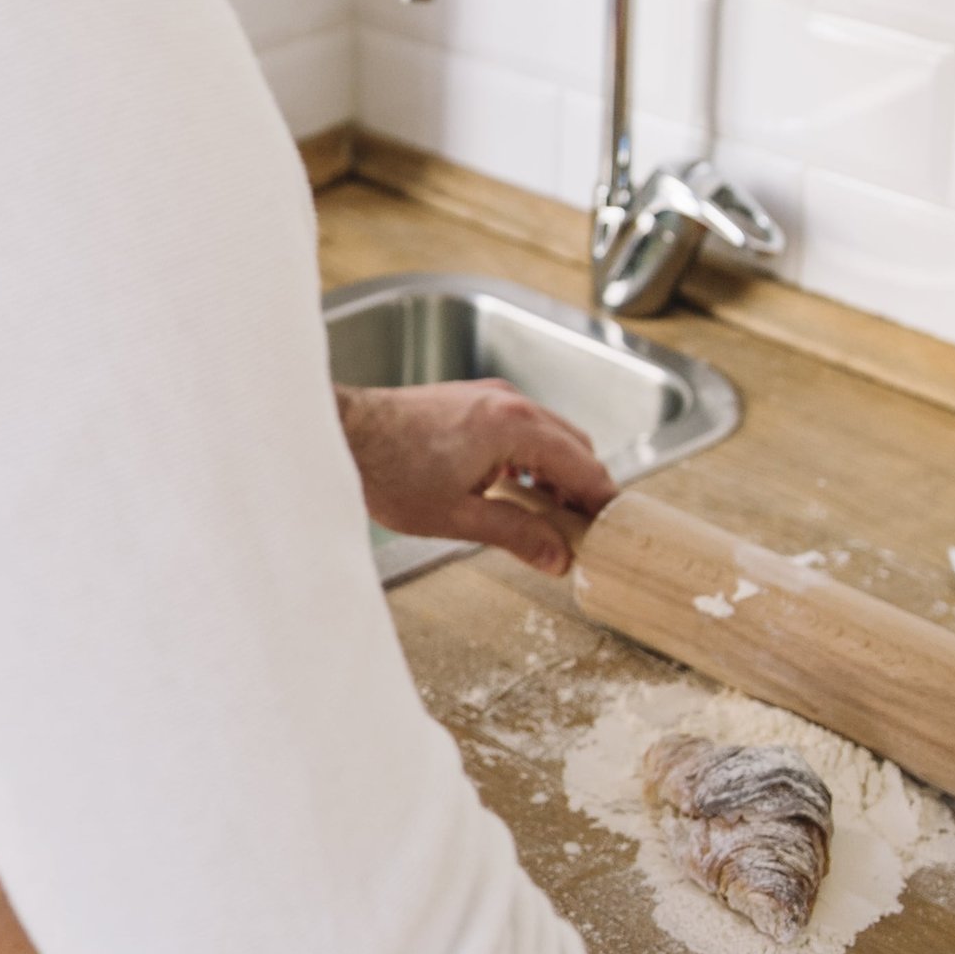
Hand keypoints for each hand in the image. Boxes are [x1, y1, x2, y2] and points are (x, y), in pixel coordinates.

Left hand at [335, 380, 617, 575]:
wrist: (342, 434)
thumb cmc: (388, 470)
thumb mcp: (458, 516)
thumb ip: (516, 534)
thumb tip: (559, 558)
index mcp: (514, 425)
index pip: (583, 464)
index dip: (602, 500)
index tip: (612, 530)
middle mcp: (510, 401)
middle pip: (574, 444)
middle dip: (584, 487)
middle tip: (584, 531)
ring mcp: (492, 396)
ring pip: (550, 434)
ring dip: (559, 472)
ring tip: (552, 518)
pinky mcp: (475, 399)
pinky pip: (524, 426)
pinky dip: (534, 456)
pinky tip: (520, 489)